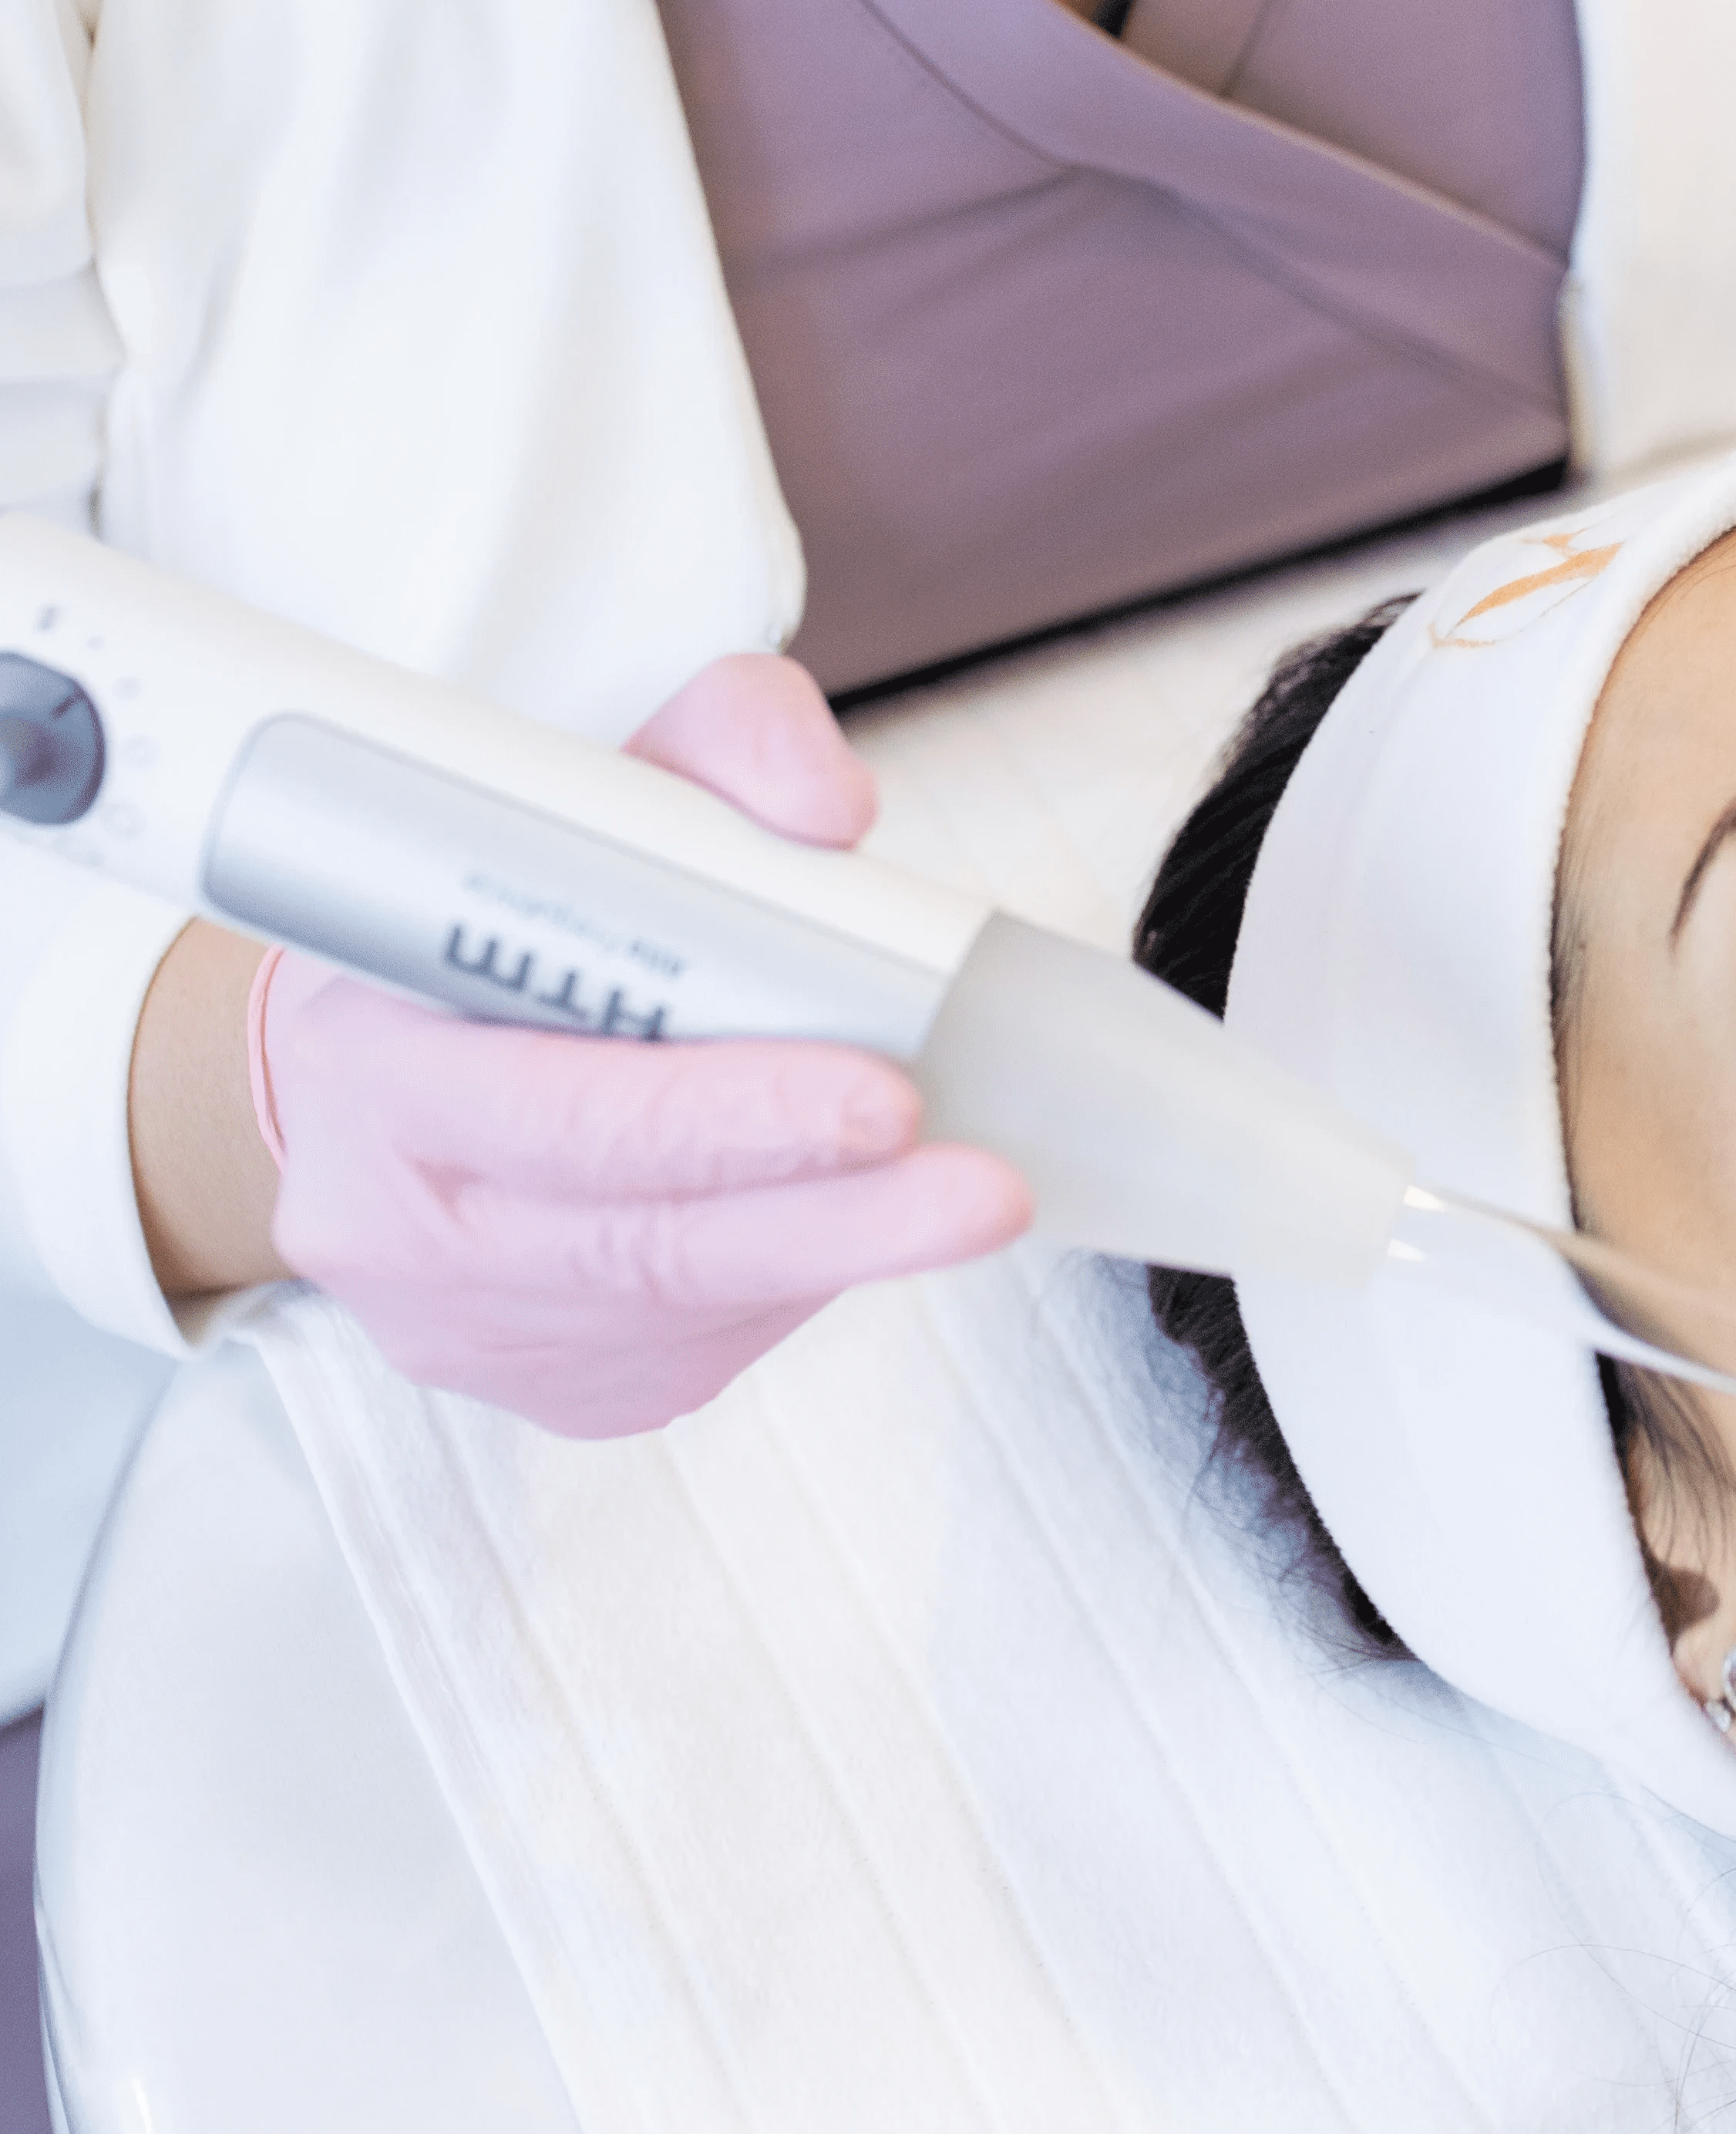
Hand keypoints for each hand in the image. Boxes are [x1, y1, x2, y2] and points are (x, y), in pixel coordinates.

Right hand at [252, 654, 1030, 1436]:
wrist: (358, 1079)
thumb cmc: (481, 932)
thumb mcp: (576, 795)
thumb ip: (718, 745)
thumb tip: (829, 808)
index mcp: (372, 1063)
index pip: (562, 1110)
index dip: (726, 1115)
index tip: (881, 1098)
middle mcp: (399, 1222)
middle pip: (644, 1239)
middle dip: (838, 1213)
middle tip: (979, 1183)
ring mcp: (470, 1329)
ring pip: (691, 1305)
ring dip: (838, 1248)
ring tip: (957, 1191)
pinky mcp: (551, 1388)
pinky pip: (701, 1346)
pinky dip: (792, 1281)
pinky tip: (838, 1218)